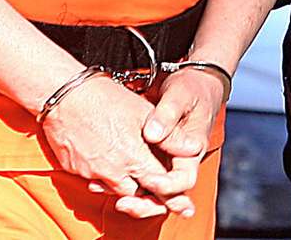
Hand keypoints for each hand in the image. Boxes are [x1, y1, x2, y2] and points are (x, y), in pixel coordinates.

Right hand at [42, 75, 197, 218]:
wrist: (64, 93)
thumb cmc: (104, 97)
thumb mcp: (144, 112)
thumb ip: (170, 137)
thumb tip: (193, 148)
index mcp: (134, 158)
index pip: (160, 187)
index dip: (172, 192)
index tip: (180, 196)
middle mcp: (113, 171)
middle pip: (138, 195)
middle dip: (147, 192)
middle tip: (152, 183)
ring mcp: (92, 173)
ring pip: (115, 190)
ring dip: (125, 182)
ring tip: (129, 166)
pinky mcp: (75, 170)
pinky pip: (94, 180)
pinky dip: (103, 174)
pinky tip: (107, 159)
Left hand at [87, 68, 226, 213]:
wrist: (190, 85)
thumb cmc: (189, 89)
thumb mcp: (180, 96)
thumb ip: (167, 116)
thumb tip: (153, 134)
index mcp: (191, 151)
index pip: (183, 180)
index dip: (166, 185)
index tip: (149, 181)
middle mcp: (178, 162)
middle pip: (165, 196)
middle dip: (144, 204)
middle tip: (122, 204)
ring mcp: (164, 161)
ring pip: (149, 191)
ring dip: (130, 198)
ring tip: (103, 192)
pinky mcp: (149, 158)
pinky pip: (137, 178)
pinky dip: (119, 183)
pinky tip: (98, 182)